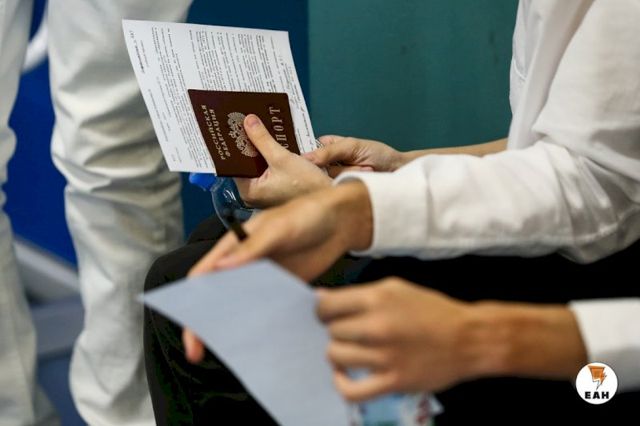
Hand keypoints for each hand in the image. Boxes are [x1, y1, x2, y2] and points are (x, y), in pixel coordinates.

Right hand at [182, 181, 373, 362]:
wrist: (341, 223)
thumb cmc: (305, 215)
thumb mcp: (279, 227)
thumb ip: (253, 247)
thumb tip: (221, 267)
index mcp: (234, 245)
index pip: (204, 274)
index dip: (191, 298)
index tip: (188, 325)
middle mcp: (244, 265)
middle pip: (216, 296)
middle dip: (204, 322)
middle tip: (197, 352)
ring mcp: (263, 279)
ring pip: (240, 306)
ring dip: (232, 327)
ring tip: (226, 353)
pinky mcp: (282, 290)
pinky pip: (267, 310)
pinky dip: (261, 325)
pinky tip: (262, 343)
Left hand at [234, 114, 331, 207]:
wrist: (329, 194)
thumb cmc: (307, 184)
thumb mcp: (282, 158)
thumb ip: (262, 139)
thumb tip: (248, 122)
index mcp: (249, 191)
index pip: (234, 164)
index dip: (235, 146)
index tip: (234, 129)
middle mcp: (254, 194)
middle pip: (246, 164)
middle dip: (248, 145)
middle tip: (246, 124)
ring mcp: (265, 191)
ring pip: (257, 165)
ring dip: (260, 149)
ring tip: (258, 129)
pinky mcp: (275, 188)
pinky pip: (267, 168)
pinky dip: (269, 156)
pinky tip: (271, 142)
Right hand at [304, 136, 405, 176]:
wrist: (397, 170)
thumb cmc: (378, 154)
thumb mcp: (352, 146)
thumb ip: (328, 152)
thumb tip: (305, 158)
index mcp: (328, 145)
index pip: (309, 150)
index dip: (310, 156)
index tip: (319, 157)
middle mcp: (329, 162)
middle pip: (317, 166)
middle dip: (338, 163)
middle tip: (355, 159)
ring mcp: (335, 176)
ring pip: (330, 176)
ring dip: (351, 171)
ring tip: (365, 167)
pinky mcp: (343, 188)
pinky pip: (339, 186)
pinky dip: (355, 178)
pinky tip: (365, 175)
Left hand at [316, 278, 475, 400]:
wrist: (469, 338)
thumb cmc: (432, 310)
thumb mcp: (396, 288)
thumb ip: (358, 294)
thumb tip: (320, 298)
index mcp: (377, 298)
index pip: (326, 306)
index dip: (323, 311)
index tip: (330, 315)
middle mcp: (377, 326)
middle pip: (331, 331)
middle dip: (336, 331)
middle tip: (349, 332)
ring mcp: (384, 356)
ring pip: (336, 356)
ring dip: (340, 354)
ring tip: (352, 350)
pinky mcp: (393, 381)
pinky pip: (351, 390)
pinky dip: (341, 383)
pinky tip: (345, 374)